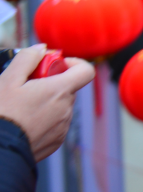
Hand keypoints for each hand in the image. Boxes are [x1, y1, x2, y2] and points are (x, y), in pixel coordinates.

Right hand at [0, 45, 94, 160]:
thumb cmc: (2, 114)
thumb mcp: (8, 79)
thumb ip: (28, 58)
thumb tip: (42, 49)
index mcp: (60, 91)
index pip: (86, 70)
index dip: (73, 63)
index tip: (55, 65)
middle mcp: (67, 109)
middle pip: (67, 88)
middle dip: (51, 83)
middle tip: (26, 87)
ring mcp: (63, 127)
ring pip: (60, 106)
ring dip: (46, 102)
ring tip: (21, 108)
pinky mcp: (56, 142)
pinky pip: (55, 124)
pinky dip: (43, 120)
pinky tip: (23, 123)